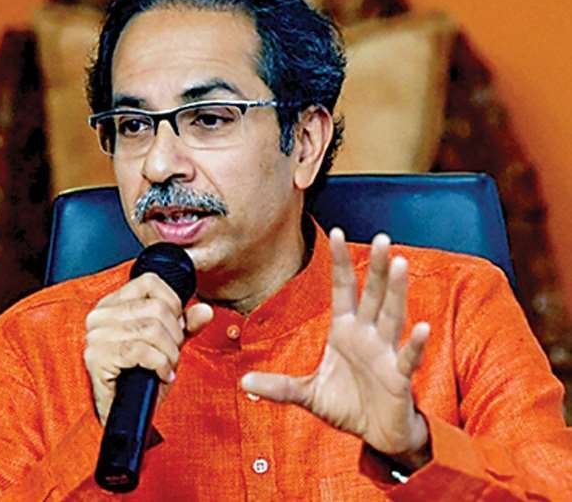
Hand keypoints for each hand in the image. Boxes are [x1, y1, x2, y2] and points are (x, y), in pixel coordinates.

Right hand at [84, 272, 212, 425]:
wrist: (122, 414)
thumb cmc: (139, 378)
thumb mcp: (166, 345)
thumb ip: (185, 325)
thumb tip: (205, 310)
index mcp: (113, 304)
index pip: (150, 282)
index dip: (173, 303)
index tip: (176, 327)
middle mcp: (100, 315)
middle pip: (156, 308)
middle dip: (175, 334)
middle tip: (172, 354)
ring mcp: (96, 335)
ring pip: (152, 329)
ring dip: (169, 352)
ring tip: (167, 366)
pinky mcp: (97, 356)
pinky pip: (142, 350)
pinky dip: (160, 364)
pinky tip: (161, 375)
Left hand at [241, 229, 430, 457]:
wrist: (376, 434)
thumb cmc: (346, 405)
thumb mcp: (307, 394)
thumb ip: (279, 386)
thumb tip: (244, 382)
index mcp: (345, 331)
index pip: (343, 289)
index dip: (339, 262)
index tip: (335, 232)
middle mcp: (367, 335)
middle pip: (372, 295)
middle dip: (375, 267)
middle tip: (381, 238)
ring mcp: (385, 354)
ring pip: (391, 316)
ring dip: (395, 291)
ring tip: (399, 264)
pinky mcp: (399, 377)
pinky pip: (407, 357)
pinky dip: (414, 344)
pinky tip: (421, 326)